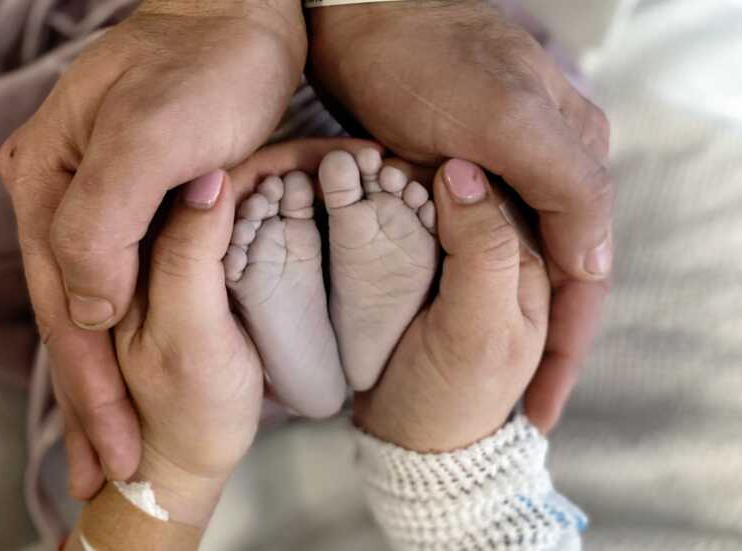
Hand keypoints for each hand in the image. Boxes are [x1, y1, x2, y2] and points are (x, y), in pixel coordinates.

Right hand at [0, 0, 305, 496]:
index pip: (64, 309)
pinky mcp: (135, 200)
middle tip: (109, 470)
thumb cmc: (206, 69)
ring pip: (93, 308)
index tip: (115, 453)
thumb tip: (83, 306)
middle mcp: (58, 197)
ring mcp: (93, 199)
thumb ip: (101, 222)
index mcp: (48, 185)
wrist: (242, 15)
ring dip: (104, 379)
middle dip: (91, 400)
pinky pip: (124, 281)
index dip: (89, 389)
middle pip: (70, 318)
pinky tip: (136, 369)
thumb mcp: (150, 139)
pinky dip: (130, 335)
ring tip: (116, 443)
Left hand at [310, 0, 611, 430]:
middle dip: (547, 343)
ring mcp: (506, 162)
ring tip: (500, 380)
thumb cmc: (420, 61)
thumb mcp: (503, 120)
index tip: (539, 408)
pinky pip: (481, 238)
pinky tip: (462, 315)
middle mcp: (550, 161)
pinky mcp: (461, 163)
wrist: (359, 13)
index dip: (568, 345)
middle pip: (560, 272)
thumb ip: (564, 186)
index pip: (586, 272)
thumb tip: (597, 265)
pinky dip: (477, 282)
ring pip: (523, 260)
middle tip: (523, 407)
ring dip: (516, 318)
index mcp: (573, 154)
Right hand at [355, 160, 549, 450]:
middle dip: (429, 168)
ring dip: (402, 184)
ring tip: (366, 167)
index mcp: (531, 265)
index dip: (466, 166)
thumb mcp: (479, 328)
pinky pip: (406, 221)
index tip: (417, 150)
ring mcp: (455, 260)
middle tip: (380, 154)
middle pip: (468, 189)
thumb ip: (483, 253)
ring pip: (435, 199)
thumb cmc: (453, 396)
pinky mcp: (420, 267)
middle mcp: (498, 255)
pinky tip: (363, 192)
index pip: (503, 193)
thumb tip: (462, 171)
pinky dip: (386, 205)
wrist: (408, 443)